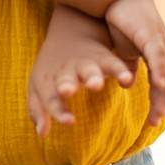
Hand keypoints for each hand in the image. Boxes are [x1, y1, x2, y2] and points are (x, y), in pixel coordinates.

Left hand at [27, 6, 134, 137]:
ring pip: (89, 69)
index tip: (69, 121)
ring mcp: (84, 63)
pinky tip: (127, 80)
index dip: (58, 110)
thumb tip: (41, 134)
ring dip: (92, 77)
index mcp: (47, 79)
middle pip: (64, 79)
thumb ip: (37, 110)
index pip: (50, 97)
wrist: (72, 29)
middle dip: (66, 85)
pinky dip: (120, 70)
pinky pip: (113, 64)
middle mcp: (65, 71)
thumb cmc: (53, 68)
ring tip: (96, 84)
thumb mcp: (38, 86)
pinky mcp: (103, 58)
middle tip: (66, 90)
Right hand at [103, 0, 164, 126]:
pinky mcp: (151, 33)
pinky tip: (158, 84)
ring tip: (158, 112)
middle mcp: (164, 49)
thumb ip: (126, 65)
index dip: (158, 101)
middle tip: (154, 122)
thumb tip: (127, 83)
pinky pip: (158, 56)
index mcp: (157, 54)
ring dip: (164, 93)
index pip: (163, 83)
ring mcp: (160, 41)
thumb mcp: (122, 48)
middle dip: (162, 102)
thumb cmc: (119, 19)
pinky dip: (160, 71)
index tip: (151, 121)